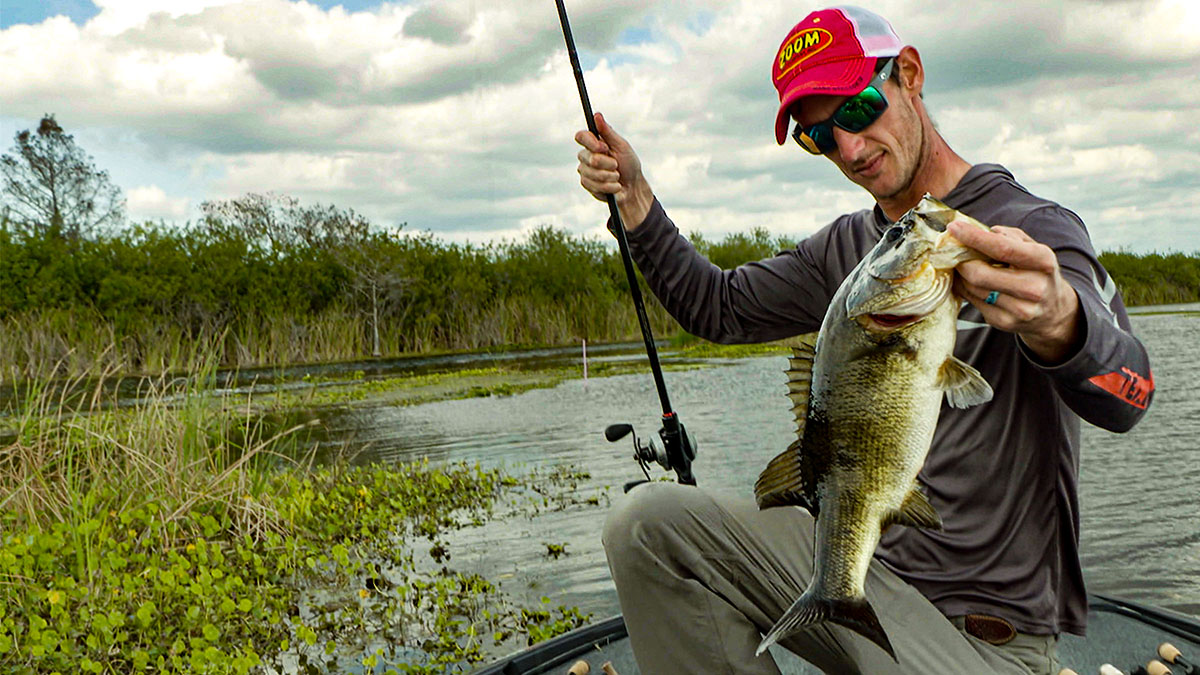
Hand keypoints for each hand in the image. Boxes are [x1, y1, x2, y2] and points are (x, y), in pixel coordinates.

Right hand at [575, 112, 653, 229]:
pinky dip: (609, 186)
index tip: (604, 148)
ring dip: (610, 176)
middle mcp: (586, 155)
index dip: (591, 143)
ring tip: (617, 176)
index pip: (581, 136)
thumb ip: (608, 132)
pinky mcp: (587, 184)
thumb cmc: (629, 164)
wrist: (633, 187)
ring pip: (592, 173)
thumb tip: (597, 115)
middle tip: (616, 165)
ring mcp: (585, 170)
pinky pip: (594, 185)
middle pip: (589, 158)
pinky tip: (614, 186)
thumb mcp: (621, 146)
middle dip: (608, 164)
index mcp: (594, 142)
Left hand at [948, 221, 1082, 363]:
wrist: (1053, 311)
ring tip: (960, 264)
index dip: (974, 237)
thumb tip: (983, 232)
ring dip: (960, 274)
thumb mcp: (1033, 248)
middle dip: (960, 260)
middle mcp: (1033, 288)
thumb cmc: (1037, 272)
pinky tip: (968, 281)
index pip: (1002, 248)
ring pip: (973, 288)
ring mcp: (1019, 309)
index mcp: (1043, 261)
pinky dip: (964, 288)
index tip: (954, 228)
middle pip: (980, 274)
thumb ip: (1010, 236)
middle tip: (953, 251)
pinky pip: (972, 301)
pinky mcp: (1004, 322)